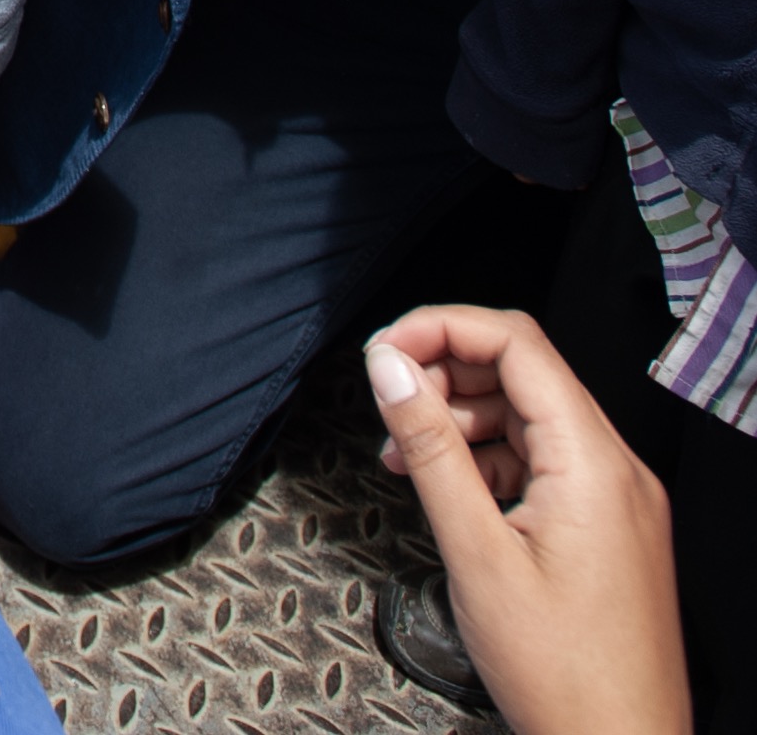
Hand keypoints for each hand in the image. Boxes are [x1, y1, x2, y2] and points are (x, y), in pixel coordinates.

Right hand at [365, 306, 686, 734]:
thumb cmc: (563, 672)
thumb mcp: (475, 553)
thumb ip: (431, 449)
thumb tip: (390, 369)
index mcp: (595, 464)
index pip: (518, 344)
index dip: (441, 329)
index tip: (382, 351)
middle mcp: (619, 469)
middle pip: (525, 372)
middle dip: (445, 373)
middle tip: (386, 405)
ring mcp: (618, 498)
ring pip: (531, 415)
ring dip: (461, 417)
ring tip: (404, 453)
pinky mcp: (609, 525)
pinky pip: (545, 460)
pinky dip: (488, 457)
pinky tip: (446, 485)